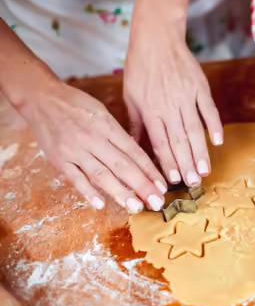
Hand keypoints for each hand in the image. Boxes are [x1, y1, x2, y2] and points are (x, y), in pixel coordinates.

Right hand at [18, 81, 166, 212]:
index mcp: (108, 126)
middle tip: (157, 202)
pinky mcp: (58, 159)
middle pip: (122, 166)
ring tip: (136, 207)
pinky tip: (100, 204)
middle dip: (142, 186)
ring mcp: (75, 150)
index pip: (134, 152)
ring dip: (120, 193)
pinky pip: (74, 178)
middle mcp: (93, 139)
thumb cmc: (76, 104)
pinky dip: (87, 192)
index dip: (150, 171)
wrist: (41, 98)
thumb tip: (138, 157)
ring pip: (101, 175)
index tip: (163, 186)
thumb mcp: (103, 112)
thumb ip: (118, 134)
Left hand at [124, 10, 221, 186]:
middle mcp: (169, 105)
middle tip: (194, 183)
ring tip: (205, 170)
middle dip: (187, 164)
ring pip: (195, 129)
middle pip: (179, 140)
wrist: (157, 38)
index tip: (173, 180)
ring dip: (201, 152)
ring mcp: (187, 96)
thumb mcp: (131, 96)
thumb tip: (133, 146)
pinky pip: (209, 110)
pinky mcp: (200, 87)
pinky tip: (218, 141)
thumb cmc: (140, 67)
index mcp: (150, 109)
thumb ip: (136, 122)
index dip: (167, 162)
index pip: (160, 142)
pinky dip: (214, 125)